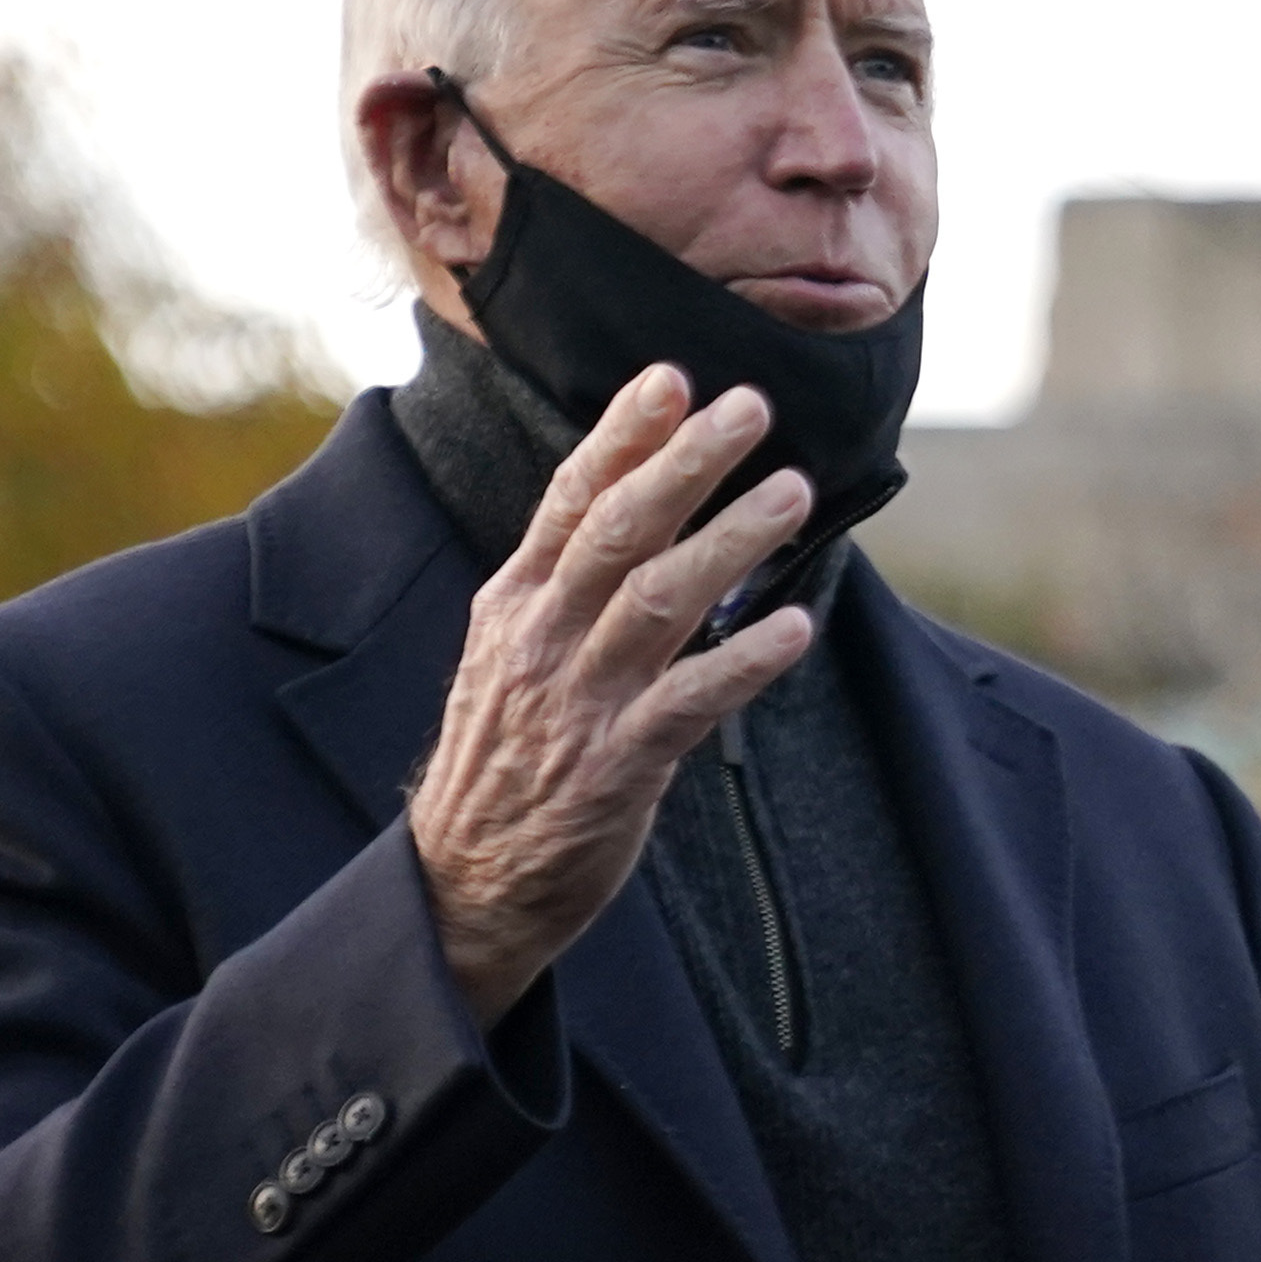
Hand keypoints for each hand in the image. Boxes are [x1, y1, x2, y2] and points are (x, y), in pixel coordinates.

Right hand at [404, 367, 819, 1024]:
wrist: (464, 882)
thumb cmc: (509, 761)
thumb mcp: (513, 657)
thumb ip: (566, 590)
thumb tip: (632, 515)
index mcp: (514, 603)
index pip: (569, 500)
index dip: (621, 436)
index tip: (671, 379)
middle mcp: (541, 638)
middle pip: (617, 529)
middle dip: (684, 463)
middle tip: (748, 408)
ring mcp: (578, 700)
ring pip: (658, 599)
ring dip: (730, 540)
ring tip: (790, 491)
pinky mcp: (617, 766)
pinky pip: (689, 701)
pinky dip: (745, 660)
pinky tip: (796, 627)